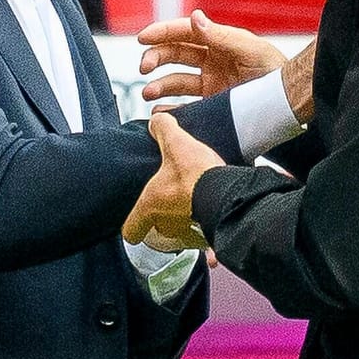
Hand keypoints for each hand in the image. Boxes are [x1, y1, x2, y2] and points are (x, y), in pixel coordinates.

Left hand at [123, 113, 224, 247]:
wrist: (227, 192)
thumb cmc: (196, 174)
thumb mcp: (175, 142)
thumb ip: (162, 128)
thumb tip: (157, 121)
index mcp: (150, 206)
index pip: (131, 230)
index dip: (133, 226)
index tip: (138, 219)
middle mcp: (166, 224)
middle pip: (158, 229)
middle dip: (163, 216)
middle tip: (171, 199)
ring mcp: (187, 233)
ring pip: (181, 233)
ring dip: (185, 221)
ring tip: (193, 202)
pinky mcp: (208, 235)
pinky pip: (203, 237)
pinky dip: (205, 230)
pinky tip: (211, 211)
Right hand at [138, 8, 286, 102]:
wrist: (291, 103)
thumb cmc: (276, 71)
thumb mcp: (251, 51)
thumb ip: (222, 37)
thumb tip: (195, 17)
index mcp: (219, 41)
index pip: (184, 32)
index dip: (162, 33)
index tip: (142, 38)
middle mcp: (212, 60)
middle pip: (174, 54)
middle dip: (155, 58)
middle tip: (144, 67)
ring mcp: (210, 84)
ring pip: (175, 81)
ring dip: (158, 85)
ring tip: (149, 94)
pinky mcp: (212, 105)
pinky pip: (185, 106)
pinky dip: (169, 109)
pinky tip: (160, 112)